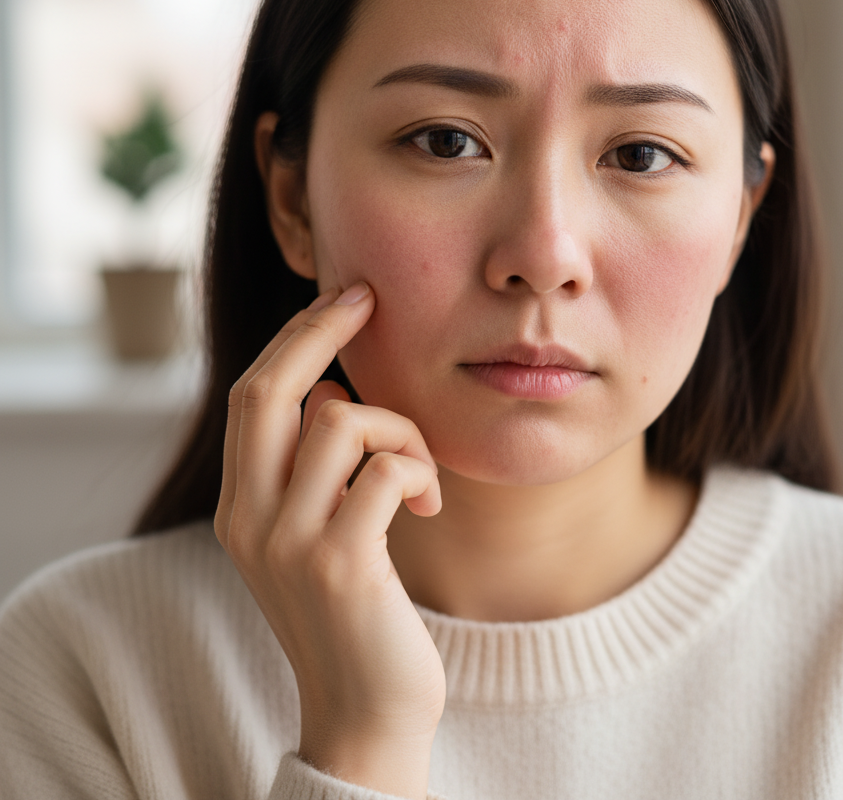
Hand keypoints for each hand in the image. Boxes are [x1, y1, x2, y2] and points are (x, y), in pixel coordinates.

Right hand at [214, 283, 444, 799]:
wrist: (366, 716)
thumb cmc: (355, 614)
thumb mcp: (317, 533)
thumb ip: (310, 468)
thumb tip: (327, 393)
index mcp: (240, 505)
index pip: (253, 395)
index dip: (296, 337)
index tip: (342, 298)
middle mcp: (249, 519)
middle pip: (269, 390)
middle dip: (320, 331)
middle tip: (368, 302)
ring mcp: (289, 543)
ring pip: (341, 422)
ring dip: (400, 432)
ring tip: (422, 475)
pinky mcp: (340, 564)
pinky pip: (386, 471)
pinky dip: (420, 470)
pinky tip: (430, 506)